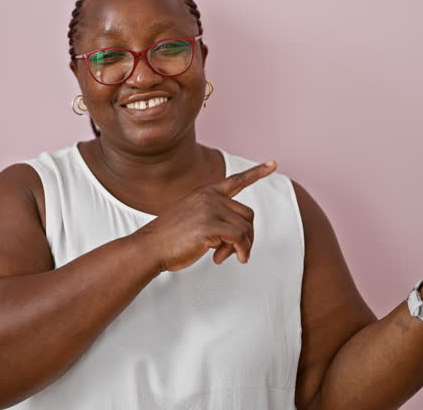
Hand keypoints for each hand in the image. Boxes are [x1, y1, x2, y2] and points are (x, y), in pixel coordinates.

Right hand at [130, 161, 276, 271]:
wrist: (149, 247)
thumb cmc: (170, 239)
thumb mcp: (193, 220)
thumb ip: (215, 218)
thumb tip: (240, 236)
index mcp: (205, 193)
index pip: (236, 181)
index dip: (256, 173)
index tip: (273, 164)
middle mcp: (209, 196)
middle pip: (247, 215)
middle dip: (245, 237)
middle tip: (232, 253)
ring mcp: (209, 209)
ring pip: (245, 228)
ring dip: (240, 248)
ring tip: (221, 257)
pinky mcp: (209, 225)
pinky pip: (240, 238)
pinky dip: (239, 251)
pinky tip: (219, 259)